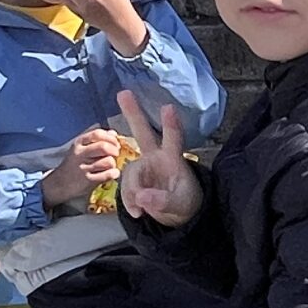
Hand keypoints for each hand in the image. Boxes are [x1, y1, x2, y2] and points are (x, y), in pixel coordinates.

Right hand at [39, 125, 126, 213]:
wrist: (59, 184)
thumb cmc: (74, 164)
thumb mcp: (81, 148)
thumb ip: (97, 140)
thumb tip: (113, 133)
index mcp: (79, 143)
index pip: (97, 134)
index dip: (111, 138)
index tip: (115, 144)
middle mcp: (80, 154)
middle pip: (104, 147)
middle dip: (115, 150)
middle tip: (116, 154)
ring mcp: (84, 168)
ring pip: (108, 161)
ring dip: (114, 164)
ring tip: (110, 166)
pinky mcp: (88, 181)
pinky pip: (108, 174)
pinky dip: (114, 173)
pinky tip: (112, 174)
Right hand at [115, 91, 203, 228]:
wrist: (176, 214)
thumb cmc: (184, 202)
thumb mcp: (179, 206)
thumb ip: (162, 202)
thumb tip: (141, 198)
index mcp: (173, 159)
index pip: (174, 139)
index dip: (171, 124)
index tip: (168, 107)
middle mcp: (157, 158)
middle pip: (144, 133)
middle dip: (133, 113)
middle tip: (124, 93)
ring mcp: (144, 166)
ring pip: (130, 172)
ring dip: (132, 192)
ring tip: (141, 210)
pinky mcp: (135, 178)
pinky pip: (125, 186)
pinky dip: (128, 200)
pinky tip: (137, 211)